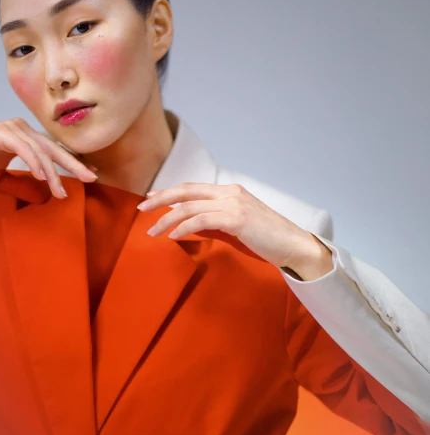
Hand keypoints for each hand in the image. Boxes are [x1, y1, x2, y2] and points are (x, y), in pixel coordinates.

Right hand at [0, 119, 96, 199]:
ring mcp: (13, 129)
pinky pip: (23, 148)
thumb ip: (20, 186)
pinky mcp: (0, 132)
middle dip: (74, 164)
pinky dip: (34, 162)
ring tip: (61, 192)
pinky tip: (42, 176)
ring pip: (41, 152)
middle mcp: (23, 130)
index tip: (91, 174)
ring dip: (52, 173)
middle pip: (54, 149)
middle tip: (92, 178)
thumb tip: (41, 198)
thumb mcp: (0, 180)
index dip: (73, 162)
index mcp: (26, 138)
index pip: (54, 151)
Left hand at [137, 182, 333, 280]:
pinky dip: (183, 228)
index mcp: (230, 191)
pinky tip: (173, 236)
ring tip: (153, 232)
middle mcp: (230, 192)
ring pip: (190, 207)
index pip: (192, 188)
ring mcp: (233, 204)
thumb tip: (189, 226)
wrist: (293, 246)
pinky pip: (201, 221)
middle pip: (186, 192)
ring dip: (167, 220)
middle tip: (141, 210)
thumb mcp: (235, 228)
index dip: (169, 192)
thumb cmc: (265, 240)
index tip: (150, 199)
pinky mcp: (236, 219)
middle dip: (160, 200)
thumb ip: (213, 223)